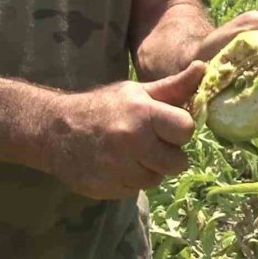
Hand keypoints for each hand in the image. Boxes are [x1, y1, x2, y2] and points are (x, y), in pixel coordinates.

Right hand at [44, 62, 206, 199]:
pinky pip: (135, 190)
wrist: (53, 131)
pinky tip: (116, 165)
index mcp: (143, 113)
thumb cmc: (104, 107)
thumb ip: (174, 87)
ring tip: (131, 153)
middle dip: (168, 154)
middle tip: (149, 143)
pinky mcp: (106, 189)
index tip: (167, 126)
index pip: (186, 129)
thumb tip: (204, 68)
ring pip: (157, 179)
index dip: (180, 130)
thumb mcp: (137, 92)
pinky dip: (130, 181)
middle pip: (177, 162)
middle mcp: (132, 142)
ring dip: (149, 169)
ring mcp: (117, 168)